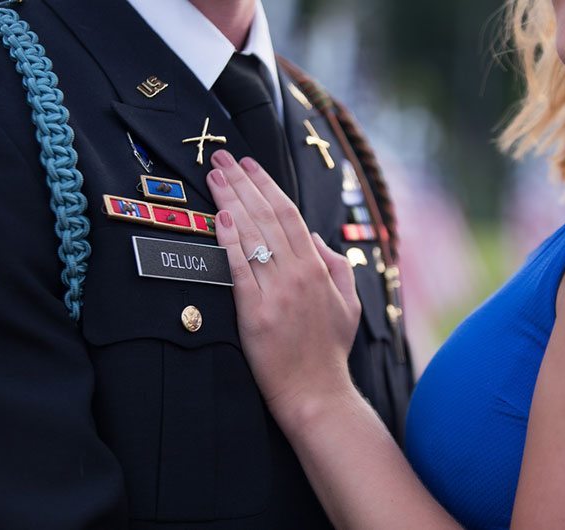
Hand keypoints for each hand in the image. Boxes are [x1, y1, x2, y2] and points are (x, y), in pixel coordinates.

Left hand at [206, 150, 361, 425]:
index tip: (250, 165)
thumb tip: (314, 236)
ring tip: (214, 175)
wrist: (316, 391)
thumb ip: (337, 265)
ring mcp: (276, 292)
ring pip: (251, 235)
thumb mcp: (349, 303)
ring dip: (230, 201)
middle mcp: (297, 274)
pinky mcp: (255, 313)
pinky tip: (218, 218)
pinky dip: (229, 241)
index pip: (290, 215)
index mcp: (319, 268)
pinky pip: (239, 269)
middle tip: (222, 157)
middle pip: (266, 216)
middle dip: (243, 182)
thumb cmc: (330, 349)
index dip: (268, 186)